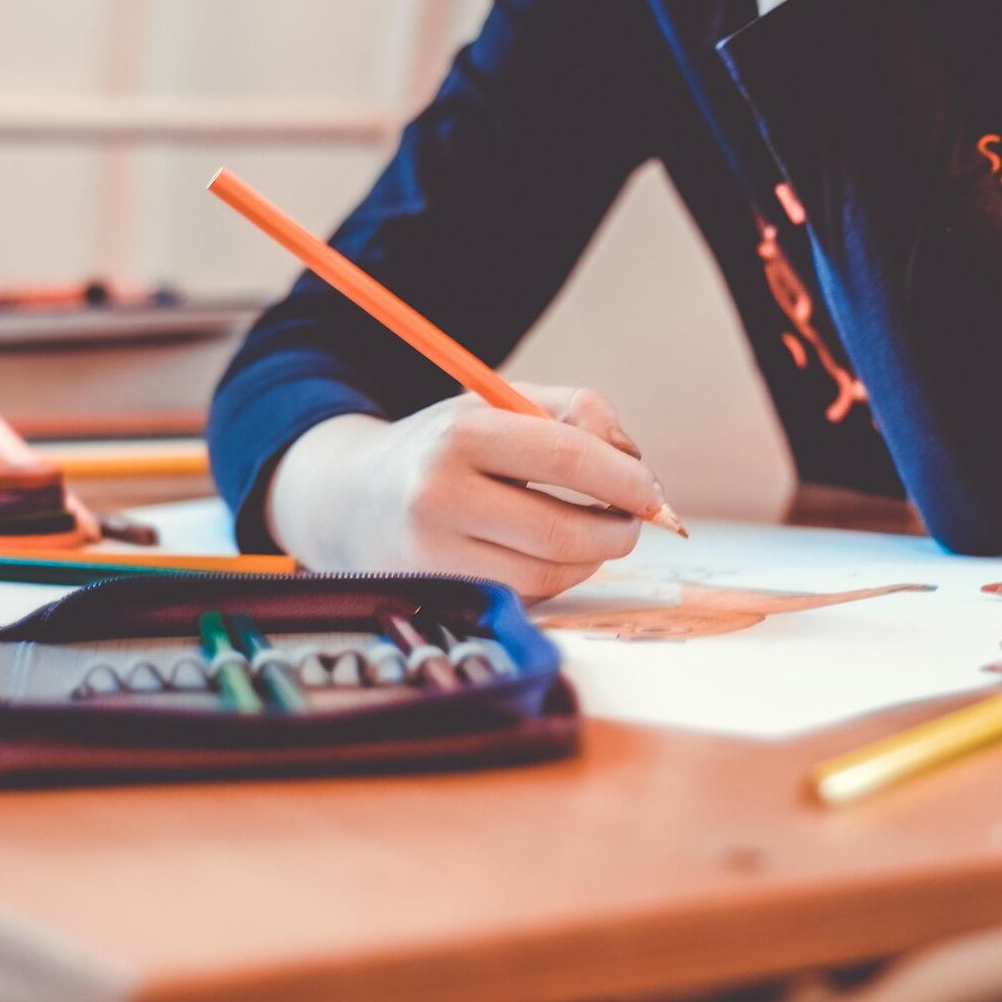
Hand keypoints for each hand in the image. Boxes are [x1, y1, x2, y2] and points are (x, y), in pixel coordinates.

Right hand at [265, 385, 664, 599]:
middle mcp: (438, 498)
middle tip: (633, 520)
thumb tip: (636, 464)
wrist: (350, 498)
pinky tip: (550, 553)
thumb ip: (578, 412)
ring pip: (549, 575)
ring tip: (593, 533)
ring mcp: (434, 557)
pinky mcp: (437, 596)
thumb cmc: (445, 447)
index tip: (651, 491)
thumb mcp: (500, 405)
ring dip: (591, 559)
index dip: (626, 479)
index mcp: (460, 436)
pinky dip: (555, 578)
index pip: (568, 459)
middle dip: (618, 529)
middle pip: (564, 531)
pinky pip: (524, 596)